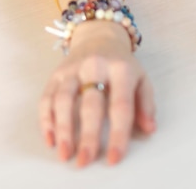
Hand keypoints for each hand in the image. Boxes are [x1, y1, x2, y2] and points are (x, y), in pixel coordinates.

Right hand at [39, 20, 155, 166]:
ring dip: (63, 128)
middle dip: (88, 134)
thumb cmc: (121, 64)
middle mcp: (96, 66)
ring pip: (64, 99)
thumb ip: (146, 104)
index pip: (121, 105)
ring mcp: (73, 69)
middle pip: (91, 103)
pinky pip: (47, 97)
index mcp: (121, 69)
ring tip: (65, 153)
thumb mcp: (141, 78)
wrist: (100, 36)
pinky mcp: (56, 73)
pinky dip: (46, 119)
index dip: (118, 133)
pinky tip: (50, 139)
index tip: (114, 157)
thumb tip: (149, 128)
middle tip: (86, 159)